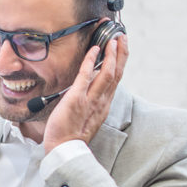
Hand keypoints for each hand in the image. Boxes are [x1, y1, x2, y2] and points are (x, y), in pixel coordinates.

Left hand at [43, 35, 128, 153]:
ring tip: (113, 39)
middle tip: (122, 37)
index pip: (116, 79)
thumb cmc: (71, 135)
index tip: (122, 48)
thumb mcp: (87, 116)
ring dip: (112, 54)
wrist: (64, 149)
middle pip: (117, 73)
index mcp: (104, 105)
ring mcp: (91, 100)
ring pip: (108, 73)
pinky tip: (93, 50)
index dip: (121, 62)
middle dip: (121, 53)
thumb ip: (91, 100)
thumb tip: (90, 83)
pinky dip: (91, 61)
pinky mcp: (77, 99)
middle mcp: (102, 101)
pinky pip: (86, 76)